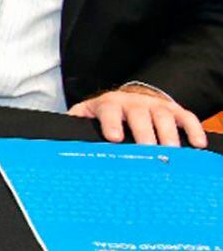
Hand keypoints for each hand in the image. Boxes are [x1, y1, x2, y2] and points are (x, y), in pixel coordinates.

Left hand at [68, 87, 209, 147]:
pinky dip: (193, 129)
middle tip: (149, 150)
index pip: (108, 110)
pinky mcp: (174, 111)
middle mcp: (133, 103)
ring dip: (168, 134)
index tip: (114, 137)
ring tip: (172, 152)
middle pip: (139, 115)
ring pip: (163, 117)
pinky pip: (186, 118)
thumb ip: (75, 125)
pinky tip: (196, 144)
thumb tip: (56, 140)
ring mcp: (155, 105)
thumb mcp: (87, 115)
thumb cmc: (107, 114)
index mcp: (109, 104)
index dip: (111, 123)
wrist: (131, 98)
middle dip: (143, 132)